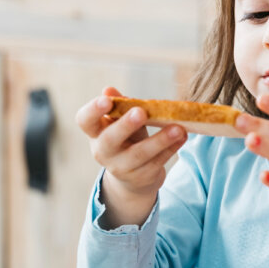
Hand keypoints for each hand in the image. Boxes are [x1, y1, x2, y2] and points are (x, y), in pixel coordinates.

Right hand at [76, 86, 187, 226]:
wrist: (133, 178)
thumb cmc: (125, 139)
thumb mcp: (121, 122)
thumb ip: (119, 107)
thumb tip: (109, 89)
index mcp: (95, 133)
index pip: (85, 120)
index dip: (93, 110)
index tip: (107, 100)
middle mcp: (103, 152)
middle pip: (110, 140)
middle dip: (125, 125)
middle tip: (140, 112)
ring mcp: (122, 167)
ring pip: (140, 154)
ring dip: (160, 140)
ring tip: (178, 128)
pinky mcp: (141, 177)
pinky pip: (158, 161)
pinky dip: (172, 148)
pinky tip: (183, 136)